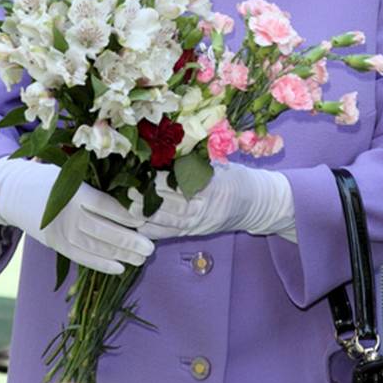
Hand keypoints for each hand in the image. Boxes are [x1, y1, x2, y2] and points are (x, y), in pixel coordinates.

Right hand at [0, 158, 154, 274]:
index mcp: (74, 190)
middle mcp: (67, 213)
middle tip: (150, 247)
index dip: (124, 214)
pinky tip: (120, 268)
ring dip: (120, 255)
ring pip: (95, 247)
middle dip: (128, 241)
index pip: (103, 204)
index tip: (143, 220)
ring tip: (142, 258)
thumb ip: (97, 182)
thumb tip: (133, 190)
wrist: (16, 193)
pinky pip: (81, 257)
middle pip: (102, 230)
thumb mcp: (72, 172)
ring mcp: (61, 231)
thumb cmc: (53, 178)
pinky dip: (101, 264)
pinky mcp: (56, 245)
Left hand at [129, 163, 295, 240]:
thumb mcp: (221, 164)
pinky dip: (152, 231)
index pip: (181, 183)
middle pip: (171, 204)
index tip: (142, 171)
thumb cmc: (237, 178)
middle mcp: (205, 207)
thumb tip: (169, 148)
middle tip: (126, 189)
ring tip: (126, 207)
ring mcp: (198, 222)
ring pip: (168, 221)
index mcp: (213, 186)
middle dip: (147, 198)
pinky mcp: (194, 232)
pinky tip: (136, 225)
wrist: (257, 204)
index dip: (160, 179)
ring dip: (145, 215)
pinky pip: (170, 233)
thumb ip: (197, 160)